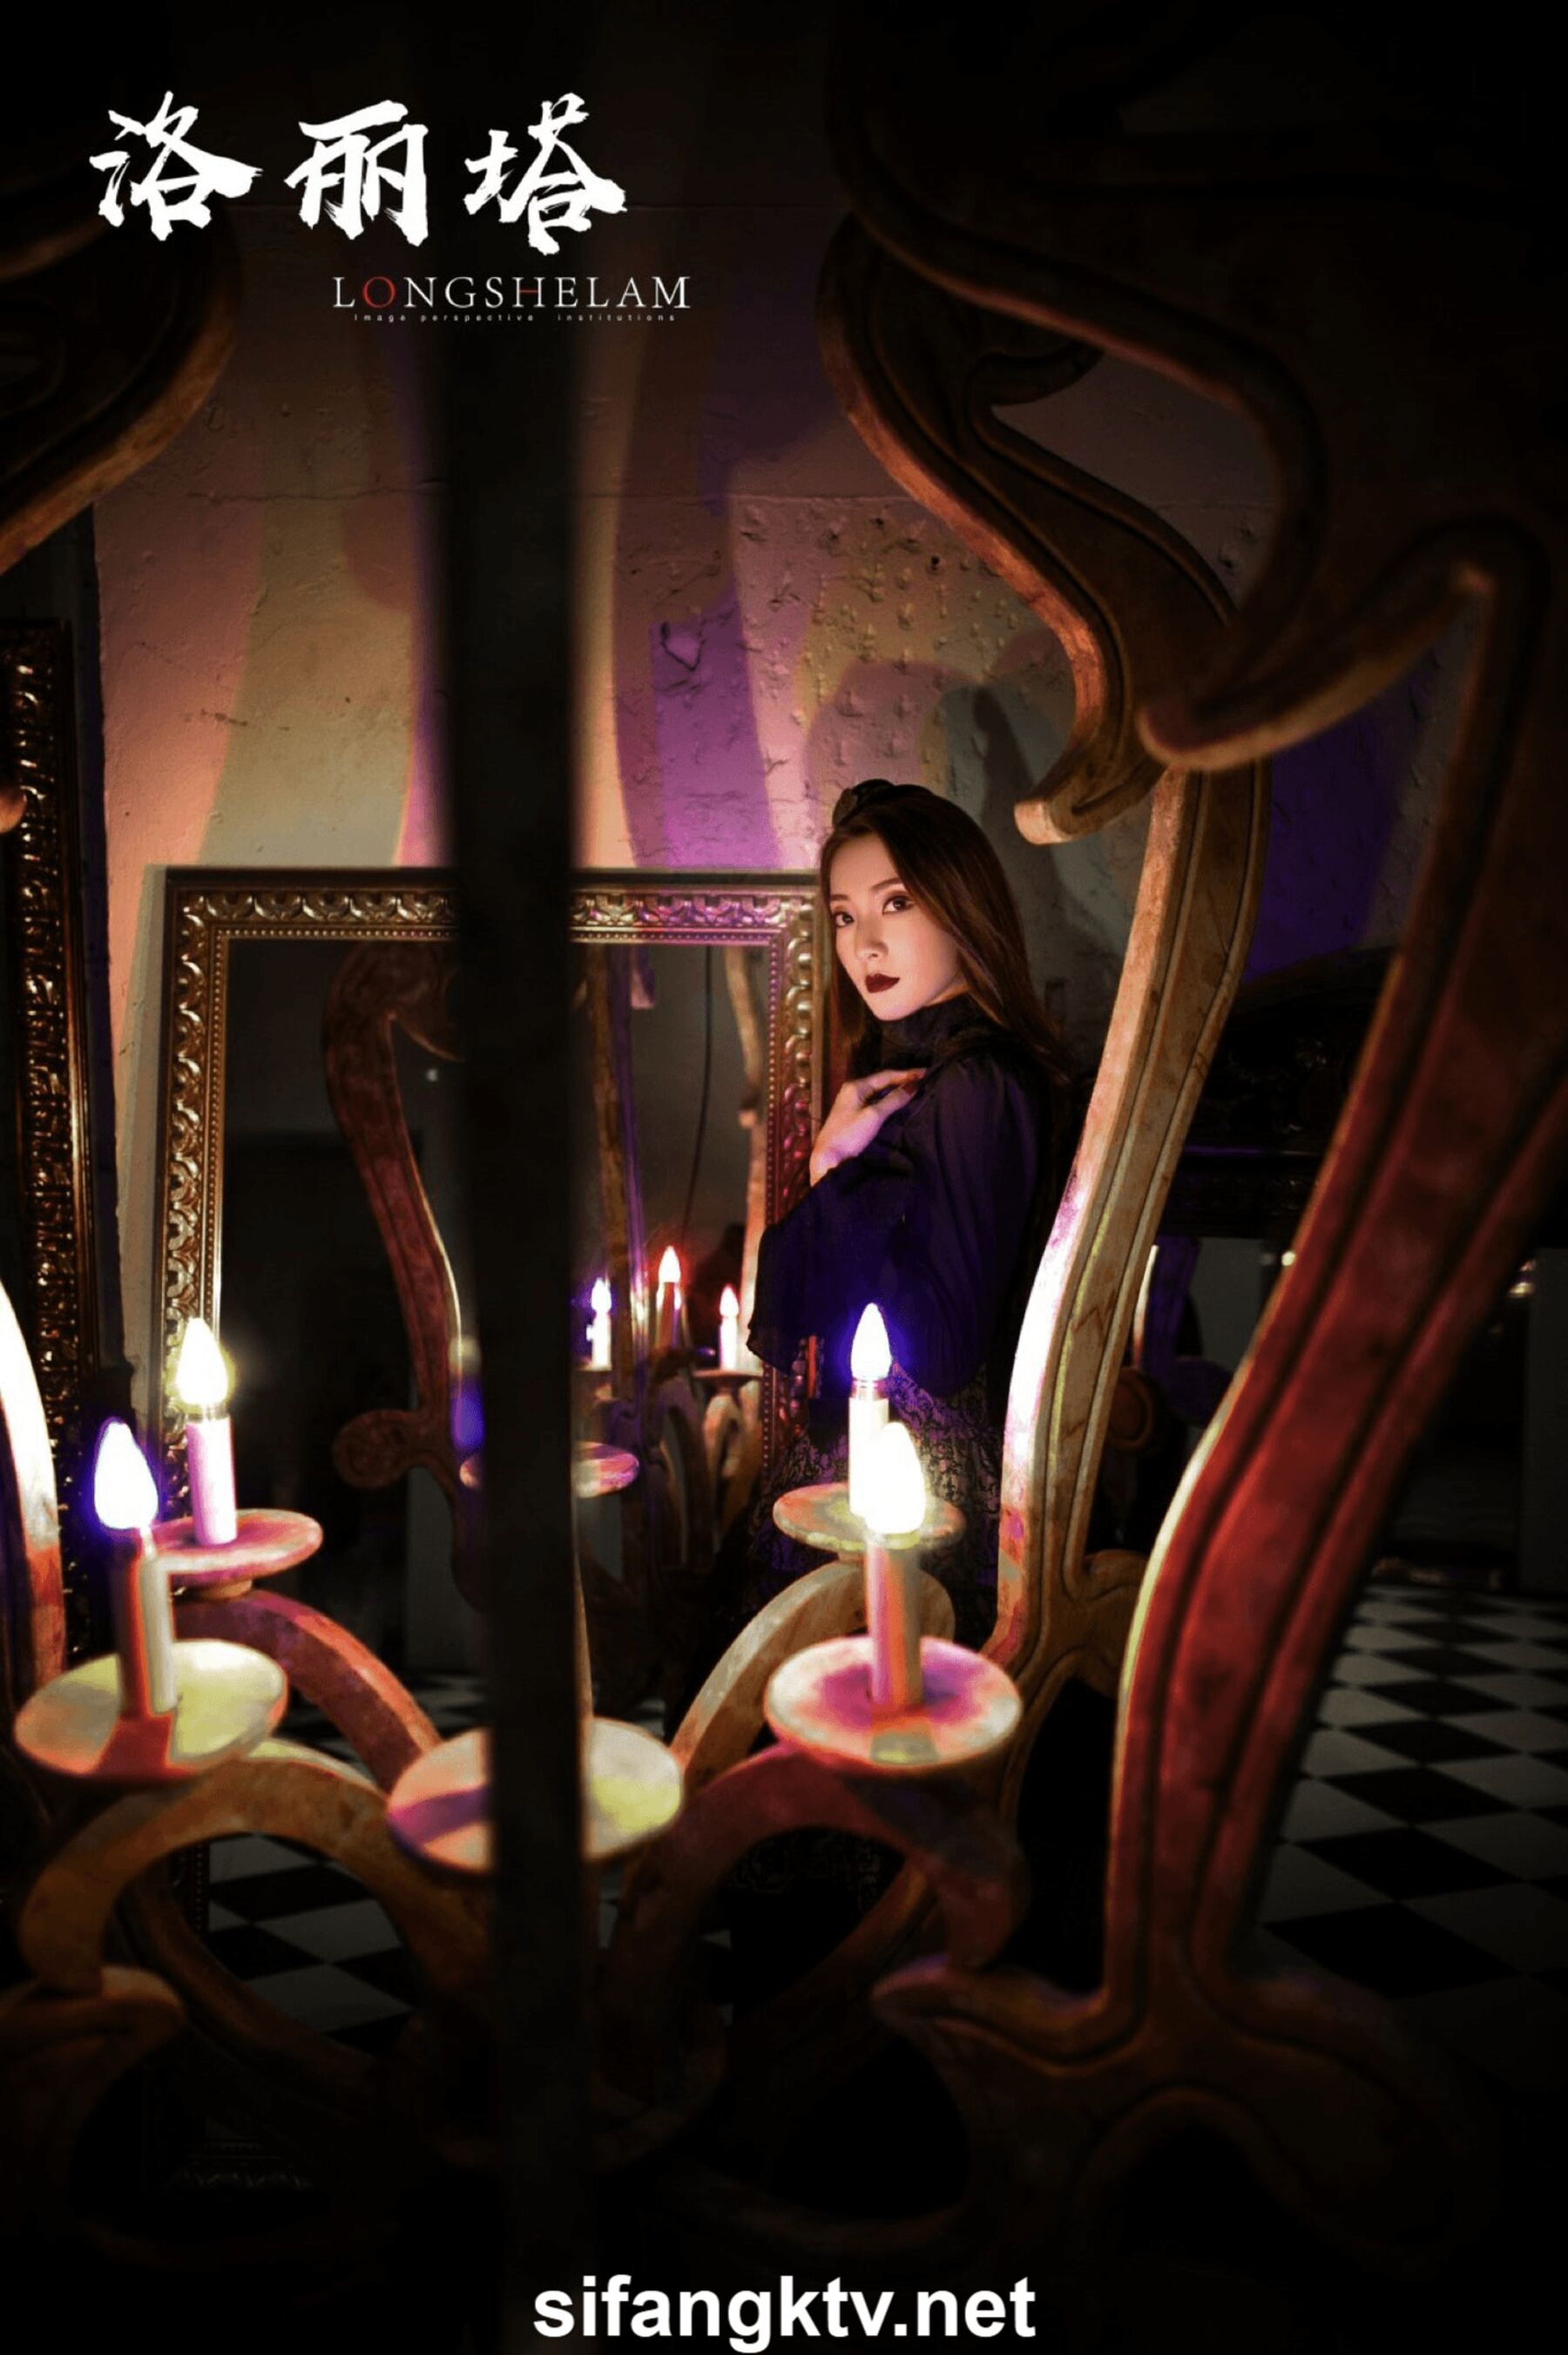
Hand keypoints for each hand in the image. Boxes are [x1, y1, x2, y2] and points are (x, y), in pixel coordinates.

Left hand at [809, 1068, 925, 1183]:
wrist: (829, 1158)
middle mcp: (853, 1091)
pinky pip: (876, 1103)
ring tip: (916, 1091)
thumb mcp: (874, 1116)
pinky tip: (899, 1105)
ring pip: (879, 1093)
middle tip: (924, 1081)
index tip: (927, 1073)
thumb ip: (893, 1100)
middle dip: (903, 1081)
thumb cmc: (849, 1135)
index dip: (907, 1074)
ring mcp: (852, 1103)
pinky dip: (889, 1102)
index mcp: (856, 1086)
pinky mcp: (854, 1116)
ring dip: (897, 1092)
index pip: (886, 1075)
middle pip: (882, 1082)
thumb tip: (913, 1086)